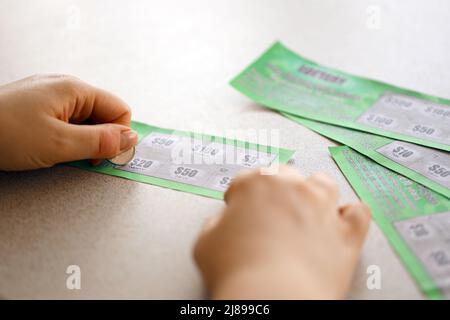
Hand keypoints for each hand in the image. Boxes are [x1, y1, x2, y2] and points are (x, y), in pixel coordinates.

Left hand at [0, 74, 137, 170]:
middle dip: (99, 139)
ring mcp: (50, 95)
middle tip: (80, 157)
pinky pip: (66, 121)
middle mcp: (66, 87)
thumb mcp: (59, 144)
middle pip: (103, 114)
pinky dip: (66, 137)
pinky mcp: (38, 105)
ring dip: (81, 140)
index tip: (106, 157)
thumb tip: (131, 138)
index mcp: (75, 89)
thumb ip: (101, 141)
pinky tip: (49, 146)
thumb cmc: (5, 133)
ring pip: (85, 120)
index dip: (119, 135)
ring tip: (59, 152)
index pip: (120, 110)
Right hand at [194, 165, 370, 298]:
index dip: (239, 196)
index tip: (237, 207)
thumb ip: (214, 224)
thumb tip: (221, 224)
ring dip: (313, 191)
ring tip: (305, 207)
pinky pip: (357, 212)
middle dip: (274, 188)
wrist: (273, 298)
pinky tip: (339, 220)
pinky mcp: (347, 232)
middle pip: (284, 174)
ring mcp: (323, 207)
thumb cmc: (240, 272)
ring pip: (323, 183)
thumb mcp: (206, 243)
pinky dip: (349, 214)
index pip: (245, 179)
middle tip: (267, 209)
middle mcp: (292, 188)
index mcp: (256, 184)